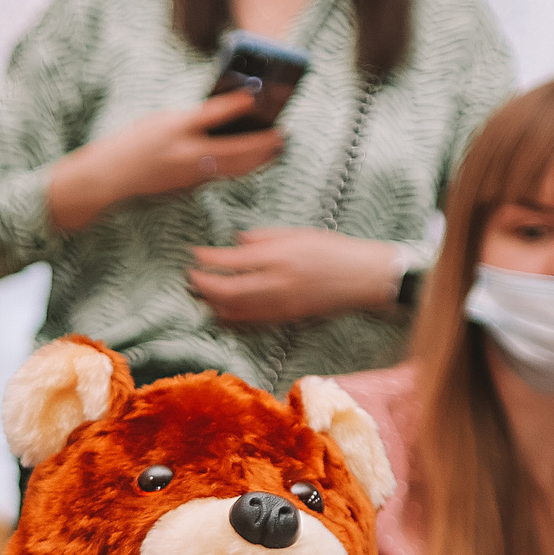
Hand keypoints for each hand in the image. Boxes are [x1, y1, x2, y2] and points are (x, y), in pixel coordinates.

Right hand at [49, 92, 282, 230]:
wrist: (107, 181)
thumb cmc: (130, 145)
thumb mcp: (157, 121)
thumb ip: (190, 118)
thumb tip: (225, 115)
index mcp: (173, 130)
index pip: (212, 115)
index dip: (238, 104)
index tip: (258, 94)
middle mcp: (184, 155)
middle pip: (235, 150)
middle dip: (263, 143)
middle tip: (284, 132)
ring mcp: (188, 175)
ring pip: (234, 169)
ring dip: (259, 159)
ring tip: (278, 147)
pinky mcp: (189, 187)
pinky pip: (223, 176)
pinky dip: (243, 167)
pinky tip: (255, 160)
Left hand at [188, 228, 403, 325]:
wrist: (364, 277)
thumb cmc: (334, 250)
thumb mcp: (299, 233)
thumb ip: (265, 236)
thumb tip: (236, 239)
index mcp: (279, 255)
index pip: (232, 259)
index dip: (208, 259)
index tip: (194, 254)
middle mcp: (277, 281)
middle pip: (226, 289)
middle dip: (203, 285)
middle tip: (190, 277)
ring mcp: (281, 303)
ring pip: (235, 309)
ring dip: (212, 303)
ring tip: (199, 294)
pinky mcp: (286, 317)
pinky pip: (251, 321)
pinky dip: (231, 317)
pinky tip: (219, 312)